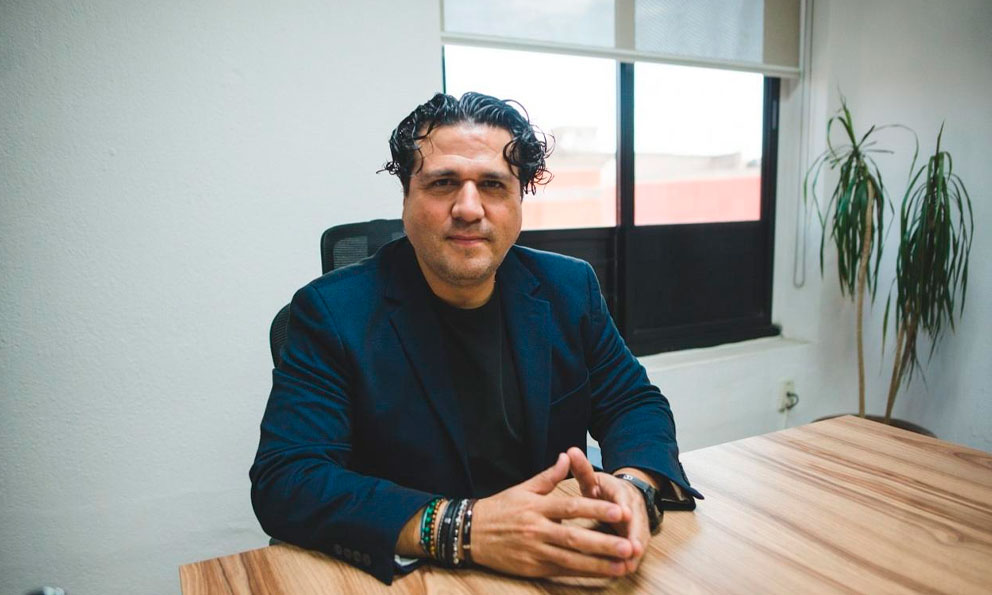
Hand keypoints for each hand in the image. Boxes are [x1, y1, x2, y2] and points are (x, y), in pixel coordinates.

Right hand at [470, 452, 638, 577]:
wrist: (469, 533)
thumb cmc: (499, 509)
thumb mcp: (522, 488)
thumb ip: (548, 476)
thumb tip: (567, 457)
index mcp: (537, 507)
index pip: (571, 507)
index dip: (596, 509)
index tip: (620, 511)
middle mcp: (536, 530)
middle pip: (575, 537)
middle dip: (604, 543)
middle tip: (629, 545)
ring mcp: (534, 551)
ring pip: (571, 559)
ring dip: (598, 564)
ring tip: (622, 565)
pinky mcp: (532, 567)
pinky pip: (561, 571)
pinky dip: (582, 573)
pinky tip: (601, 573)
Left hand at [567, 447, 650, 573]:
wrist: (626, 492)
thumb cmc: (605, 489)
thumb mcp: (593, 478)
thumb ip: (582, 469)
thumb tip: (570, 451)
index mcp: (621, 491)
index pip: (625, 499)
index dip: (624, 507)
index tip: (624, 514)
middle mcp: (634, 507)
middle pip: (638, 522)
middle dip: (635, 535)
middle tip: (632, 549)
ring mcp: (639, 522)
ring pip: (640, 537)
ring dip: (636, 550)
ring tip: (628, 564)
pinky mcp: (638, 535)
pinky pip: (638, 547)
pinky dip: (633, 557)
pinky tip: (626, 569)